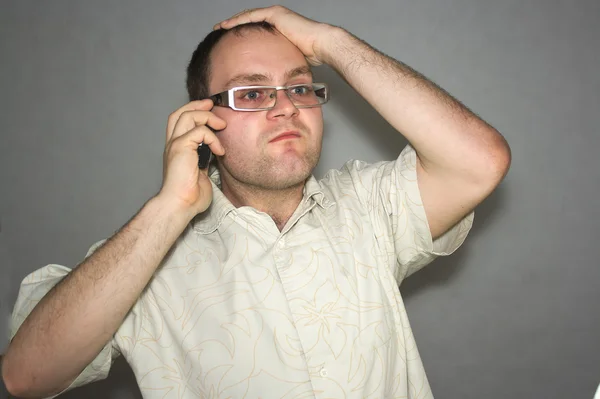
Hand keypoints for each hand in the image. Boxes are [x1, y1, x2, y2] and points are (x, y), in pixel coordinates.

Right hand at [158, 100, 225, 215]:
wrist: (180, 204)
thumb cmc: (190, 195)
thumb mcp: (201, 172)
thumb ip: (205, 159)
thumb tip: (216, 152)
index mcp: (176, 149)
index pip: (179, 121)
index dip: (193, 110)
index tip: (210, 109)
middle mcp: (173, 144)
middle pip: (180, 112)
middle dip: (198, 105)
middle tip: (213, 104)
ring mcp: (175, 145)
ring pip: (188, 115)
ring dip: (208, 117)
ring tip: (222, 126)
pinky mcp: (181, 148)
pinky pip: (200, 131)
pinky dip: (213, 138)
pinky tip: (220, 151)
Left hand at [213, 6, 335, 65]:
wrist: (321, 45)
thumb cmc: (310, 55)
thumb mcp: (288, 58)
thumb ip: (278, 62)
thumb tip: (272, 78)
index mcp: (278, 28)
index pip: (255, 28)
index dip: (241, 34)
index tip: (230, 41)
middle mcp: (276, 18)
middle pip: (249, 20)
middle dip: (233, 26)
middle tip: (219, 32)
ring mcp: (275, 14)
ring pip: (247, 16)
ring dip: (232, 22)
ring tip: (219, 28)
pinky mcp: (274, 14)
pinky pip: (251, 16)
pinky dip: (238, 20)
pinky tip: (226, 25)